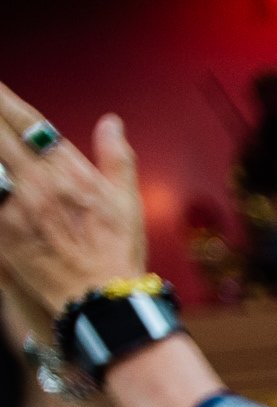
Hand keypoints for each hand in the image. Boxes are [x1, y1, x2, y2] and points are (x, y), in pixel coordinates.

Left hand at [0, 88, 147, 314]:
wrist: (100, 300)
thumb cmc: (117, 252)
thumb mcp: (128, 202)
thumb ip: (116, 158)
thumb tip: (111, 122)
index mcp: (70, 172)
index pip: (29, 122)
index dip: (6, 99)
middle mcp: (39, 184)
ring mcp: (16, 207)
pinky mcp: (2, 231)